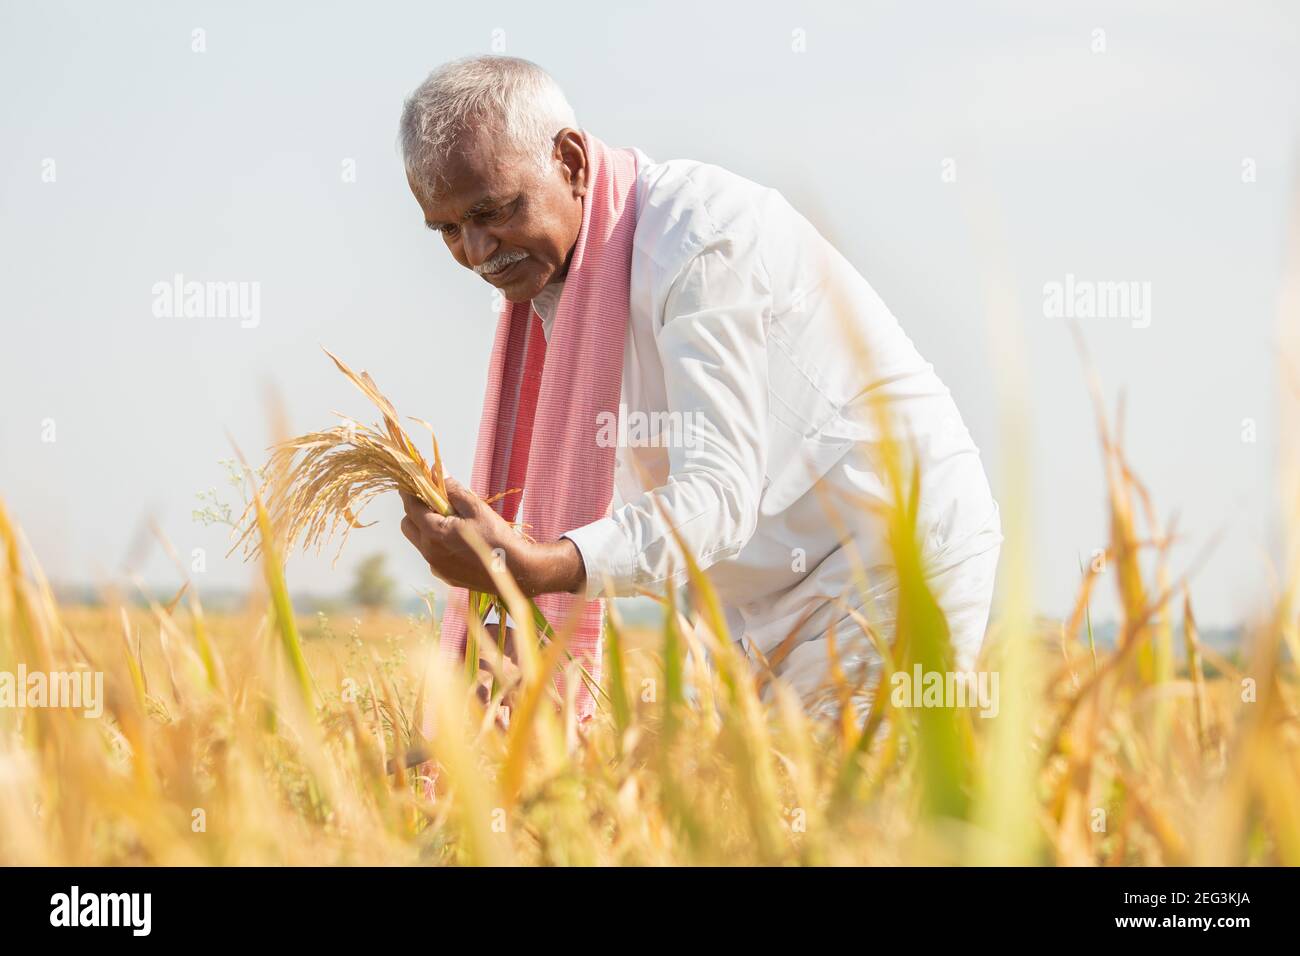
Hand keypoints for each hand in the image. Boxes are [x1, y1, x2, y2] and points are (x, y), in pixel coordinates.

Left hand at [398, 477, 586, 597]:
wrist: (517, 571)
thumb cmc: (498, 537)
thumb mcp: (476, 507)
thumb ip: (452, 489)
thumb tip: (437, 470)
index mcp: (434, 533)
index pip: (410, 506)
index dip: (410, 491)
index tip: (413, 480)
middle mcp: (430, 552)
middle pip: (408, 525)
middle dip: (415, 510)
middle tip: (435, 501)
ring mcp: (437, 566)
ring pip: (420, 541)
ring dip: (426, 528)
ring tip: (451, 521)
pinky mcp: (446, 576)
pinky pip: (433, 555)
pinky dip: (438, 544)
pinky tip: (460, 542)